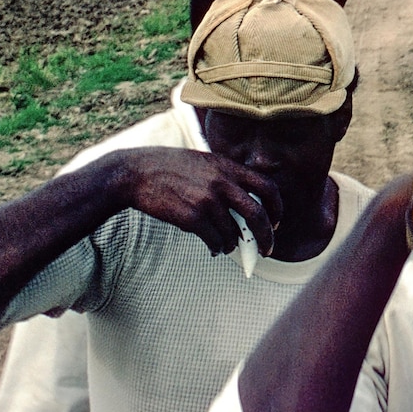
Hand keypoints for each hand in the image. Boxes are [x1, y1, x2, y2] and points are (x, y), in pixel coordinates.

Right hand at [117, 147, 282, 255]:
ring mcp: (207, 201)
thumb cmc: (169, 167)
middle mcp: (221, 183)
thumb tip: (245, 205)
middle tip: (266, 249)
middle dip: (266, 237)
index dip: (277, 208)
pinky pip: (214, 241)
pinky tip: (213, 249)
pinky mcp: (191, 218)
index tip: (276, 222)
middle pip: (257, 215)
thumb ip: (226, 176)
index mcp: (228, 166)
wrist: (136, 173)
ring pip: (233, 233)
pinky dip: (217, 248)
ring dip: (233, 245)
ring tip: (227, 246)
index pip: (267, 187)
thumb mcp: (204, 161)